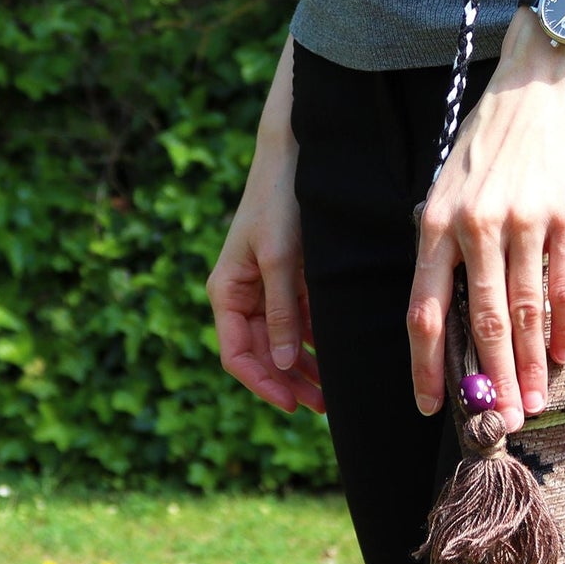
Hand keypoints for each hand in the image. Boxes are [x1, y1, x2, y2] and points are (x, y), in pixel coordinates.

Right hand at [206, 41, 324, 415]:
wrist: (294, 158)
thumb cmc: (279, 204)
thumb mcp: (280, 259)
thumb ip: (280, 311)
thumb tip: (280, 364)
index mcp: (226, 292)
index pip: (236, 355)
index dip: (263, 385)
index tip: (293, 406)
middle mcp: (242, 295)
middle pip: (261, 355)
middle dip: (288, 383)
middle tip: (323, 406)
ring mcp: (265, 289)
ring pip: (281, 343)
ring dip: (303, 368)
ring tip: (332, 392)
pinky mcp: (289, 279)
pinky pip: (298, 322)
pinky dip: (314, 342)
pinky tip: (338, 357)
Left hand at [408, 11, 564, 432]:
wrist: (547, 73)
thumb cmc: (496, 131)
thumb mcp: (451, 180)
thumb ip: (446, 239)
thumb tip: (451, 308)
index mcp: (433, 220)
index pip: (424, 311)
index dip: (427, 366)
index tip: (432, 408)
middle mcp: (474, 225)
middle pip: (477, 324)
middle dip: (486, 382)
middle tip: (495, 425)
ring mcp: (523, 221)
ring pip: (522, 313)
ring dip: (528, 366)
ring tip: (532, 405)